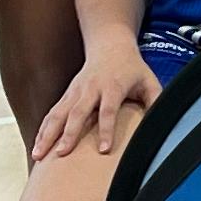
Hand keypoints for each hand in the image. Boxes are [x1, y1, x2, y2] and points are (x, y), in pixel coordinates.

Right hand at [31, 42, 163, 160]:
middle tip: (62, 153)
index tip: (104, 150)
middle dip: (69, 134)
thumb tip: (163, 122)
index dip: (106, 130)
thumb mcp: (149, 81)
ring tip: (39, 155)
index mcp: (112, 86)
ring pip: (59, 113)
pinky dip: (44, 129)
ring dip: (48, 134)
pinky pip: (53, 112)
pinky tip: (37, 145)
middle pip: (77, 112)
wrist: (110, 46)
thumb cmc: (133, 68)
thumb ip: (156, 100)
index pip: (108, 110)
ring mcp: (76, 90)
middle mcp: (90, 88)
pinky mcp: (67, 94)